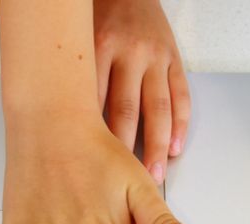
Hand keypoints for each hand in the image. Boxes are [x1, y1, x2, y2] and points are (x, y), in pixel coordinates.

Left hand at [94, 0, 189, 183]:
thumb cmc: (97, 18)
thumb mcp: (78, 44)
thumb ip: (78, 81)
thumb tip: (69, 129)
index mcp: (99, 49)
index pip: (96, 104)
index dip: (96, 140)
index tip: (93, 168)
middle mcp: (129, 53)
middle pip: (128, 110)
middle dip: (127, 150)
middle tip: (127, 180)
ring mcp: (155, 56)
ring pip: (158, 107)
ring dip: (157, 144)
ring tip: (154, 171)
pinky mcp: (174, 57)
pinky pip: (180, 94)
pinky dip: (180, 124)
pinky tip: (175, 146)